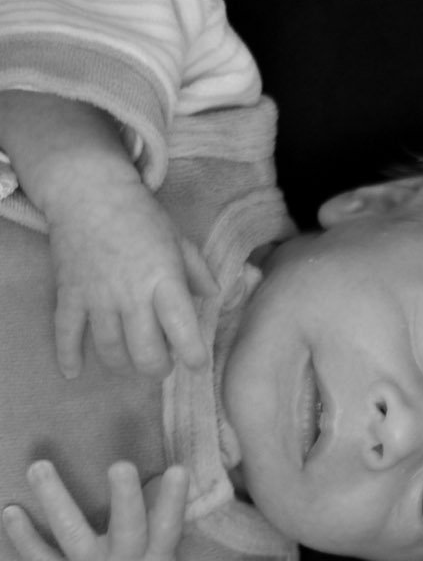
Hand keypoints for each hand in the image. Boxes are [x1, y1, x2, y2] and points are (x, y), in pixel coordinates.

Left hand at [2, 462, 188, 560]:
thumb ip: (153, 533)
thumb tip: (146, 486)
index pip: (169, 527)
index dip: (174, 500)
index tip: (179, 470)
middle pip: (129, 530)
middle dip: (126, 499)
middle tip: (121, 465)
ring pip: (75, 537)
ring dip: (56, 500)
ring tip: (40, 467)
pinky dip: (25, 537)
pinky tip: (11, 511)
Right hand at [47, 171, 215, 379]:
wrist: (87, 189)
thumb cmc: (140, 216)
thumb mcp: (178, 241)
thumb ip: (198, 273)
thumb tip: (217, 296)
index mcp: (164, 281)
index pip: (182, 331)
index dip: (193, 357)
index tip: (197, 364)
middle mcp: (132, 294)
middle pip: (146, 353)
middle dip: (158, 368)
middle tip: (163, 363)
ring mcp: (98, 296)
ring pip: (111, 350)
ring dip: (124, 365)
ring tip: (133, 363)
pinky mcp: (70, 293)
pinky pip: (66, 332)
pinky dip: (67, 355)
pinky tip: (73, 372)